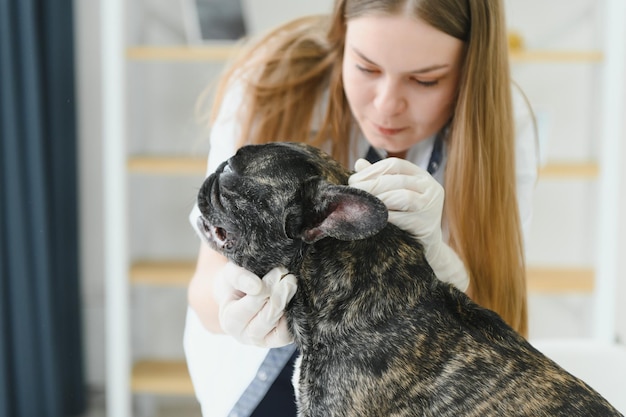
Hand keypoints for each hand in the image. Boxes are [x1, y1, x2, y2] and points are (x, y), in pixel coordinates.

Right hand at [213, 262, 297, 346]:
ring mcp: (262, 341)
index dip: (266, 289)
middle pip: (267, 317)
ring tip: (292, 283)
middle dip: (280, 295)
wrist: (241, 294)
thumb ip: (239, 277)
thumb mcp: (230, 274)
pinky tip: (295, 299)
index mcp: (230, 321)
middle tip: (290, 277)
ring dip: (288, 304)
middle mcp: (245, 336)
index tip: (278, 271)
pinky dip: (293, 318)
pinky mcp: (278, 342)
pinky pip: (288, 335)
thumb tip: (257, 286)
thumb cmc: (235, 284)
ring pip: (279, 328)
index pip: (251, 305)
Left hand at [349, 158, 468, 290]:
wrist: (426, 246)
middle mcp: (430, 187)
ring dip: (378, 199)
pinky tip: (371, 218)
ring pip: (402, 196)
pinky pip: (403, 218)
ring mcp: (432, 206)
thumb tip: (359, 163)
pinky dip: (385, 216)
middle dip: (371, 185)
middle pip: (397, 180)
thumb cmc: (406, 217)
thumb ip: (379, 179)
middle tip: (353, 193)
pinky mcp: (427, 224)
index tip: (353, 180)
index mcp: (421, 176)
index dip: (372, 170)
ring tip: (361, 204)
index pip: (395, 164)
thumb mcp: (395, 194)